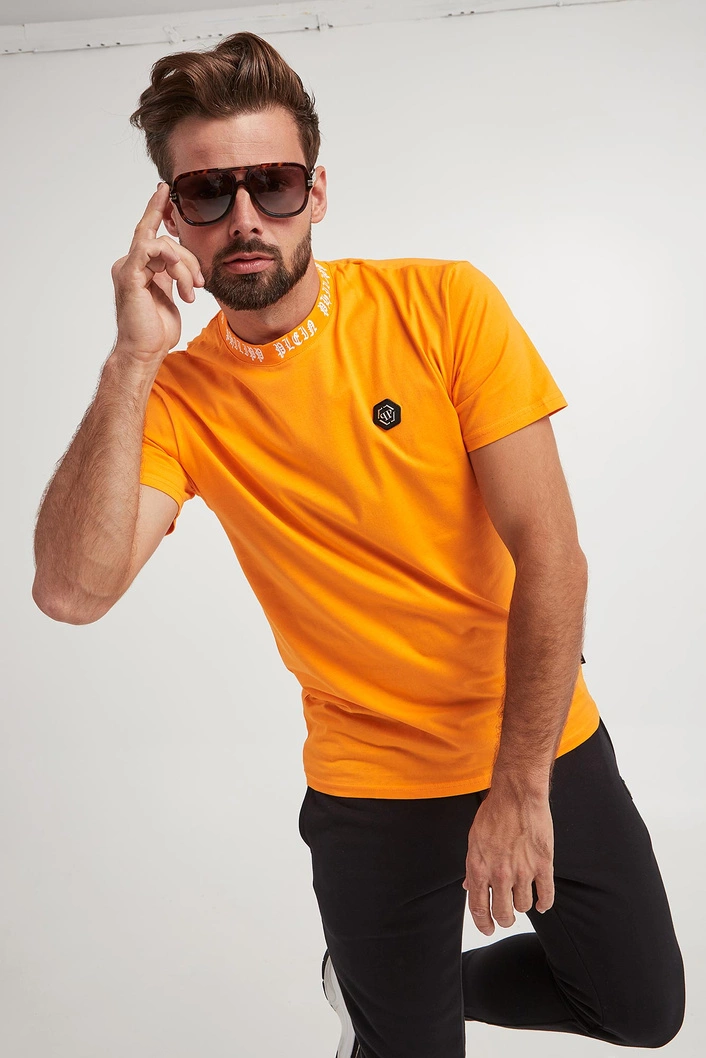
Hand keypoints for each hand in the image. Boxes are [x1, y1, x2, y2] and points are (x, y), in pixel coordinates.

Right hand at [110, 182, 204, 366]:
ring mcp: (126, 267)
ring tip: (191, 293)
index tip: (164, 190)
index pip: (150, 232)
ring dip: (185, 268)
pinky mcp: (129, 274)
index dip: (157, 209)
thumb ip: (173, 278)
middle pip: (164, 240)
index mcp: (138, 267)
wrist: (145, 352)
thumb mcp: (171, 298)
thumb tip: (184, 269)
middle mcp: (129, 263)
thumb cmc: (156, 331)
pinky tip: (182, 284)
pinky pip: (152, 250)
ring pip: (163, 246)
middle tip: (201, 283)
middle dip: (189, 259)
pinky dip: (173, 264)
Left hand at [463, 787, 553, 935]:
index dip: (483, 924)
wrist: (517, 794)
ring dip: (522, 906)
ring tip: (521, 897)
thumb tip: (468, 885)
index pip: (478, 908)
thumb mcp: (474, 839)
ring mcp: (523, 871)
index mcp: (478, 867)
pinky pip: (546, 896)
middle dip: (504, 919)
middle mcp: (499, 874)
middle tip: (506, 917)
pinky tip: (541, 903)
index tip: (488, 930)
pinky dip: (544, 904)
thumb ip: (473, 866)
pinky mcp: (543, 865)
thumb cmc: (494, 812)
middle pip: (503, 914)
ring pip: (524, 907)